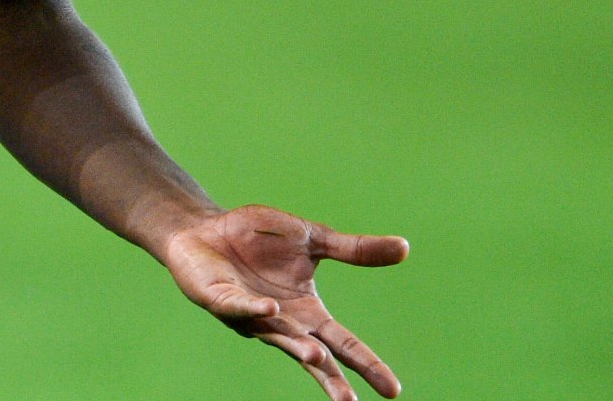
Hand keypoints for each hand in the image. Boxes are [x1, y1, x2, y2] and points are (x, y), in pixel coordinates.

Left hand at [160, 204, 406, 400]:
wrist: (206, 227)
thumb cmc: (258, 239)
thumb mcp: (314, 240)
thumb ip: (355, 250)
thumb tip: (406, 248)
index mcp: (307, 312)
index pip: (343, 343)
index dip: (366, 365)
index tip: (392, 391)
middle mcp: (282, 322)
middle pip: (314, 356)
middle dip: (331, 380)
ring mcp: (250, 315)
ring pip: (277, 337)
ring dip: (297, 346)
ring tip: (317, 356)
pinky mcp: (220, 299)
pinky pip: (239, 308)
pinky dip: (253, 311)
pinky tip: (270, 312)